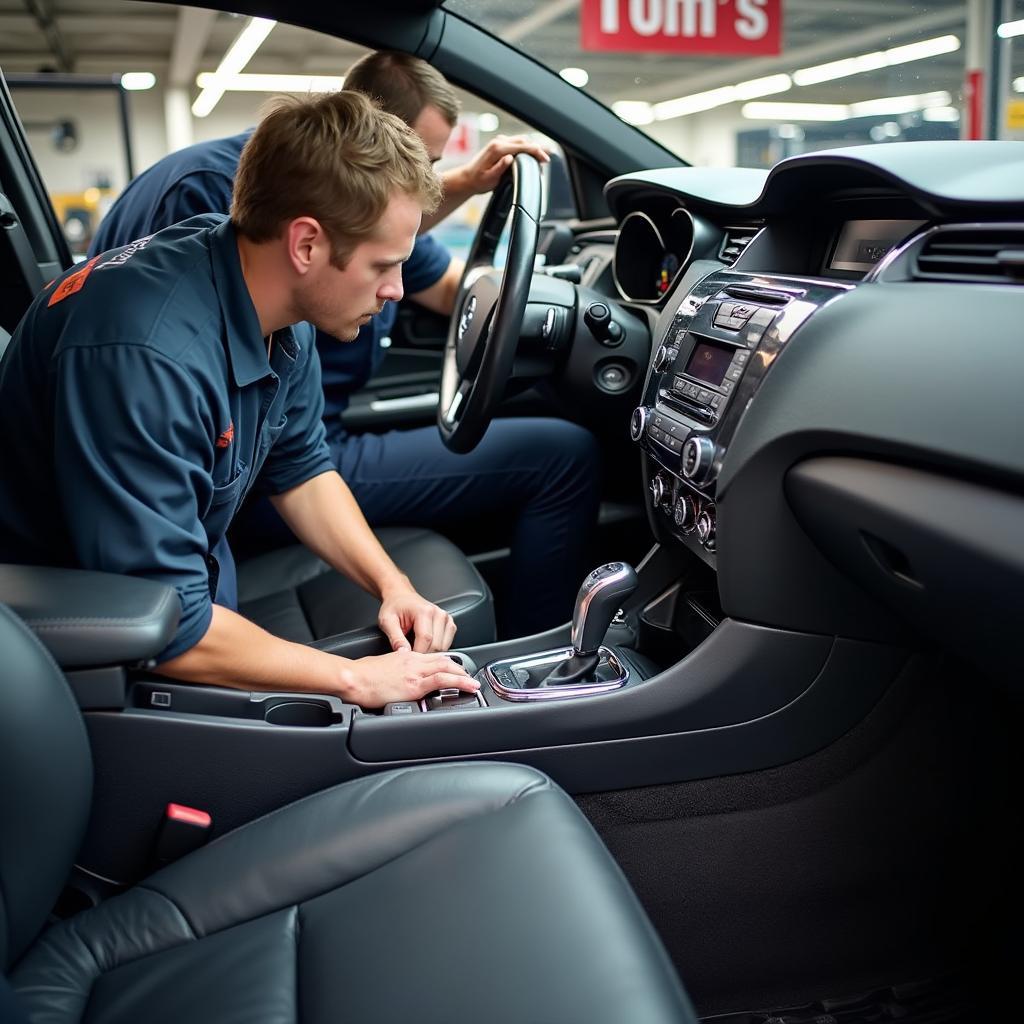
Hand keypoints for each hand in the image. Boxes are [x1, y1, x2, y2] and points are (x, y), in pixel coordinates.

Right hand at [344, 649, 477, 707]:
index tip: (455, 669)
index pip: (432, 656)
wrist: (353, 677)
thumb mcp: (383, 666)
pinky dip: (457, 682)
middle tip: (469, 677)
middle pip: (443, 661)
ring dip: (463, 675)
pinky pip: (441, 681)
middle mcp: (413, 661)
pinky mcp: (413, 685)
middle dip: (459, 668)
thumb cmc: (361, 675)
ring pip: (447, 668)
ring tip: (473, 683)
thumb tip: (399, 675)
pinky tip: (466, 688)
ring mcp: (415, 673)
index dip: (447, 663)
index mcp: (406, 656)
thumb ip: (395, 668)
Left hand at [378, 585, 456, 652]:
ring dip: (431, 652)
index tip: (407, 657)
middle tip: (410, 651)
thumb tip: (404, 653)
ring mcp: (446, 618)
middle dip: (423, 654)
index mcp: (424, 611)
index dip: (416, 652)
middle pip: (437, 645)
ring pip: (444, 646)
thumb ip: (396, 638)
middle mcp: (438, 614)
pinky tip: (426, 645)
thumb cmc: (394, 607)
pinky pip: (448, 643)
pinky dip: (437, 648)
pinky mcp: (449, 623)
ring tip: (417, 646)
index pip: (426, 639)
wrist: (401, 596)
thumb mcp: (387, 621)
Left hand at [450, 135, 549, 196]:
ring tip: (543, 156)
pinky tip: (532, 154)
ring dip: (533, 147)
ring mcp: (499, 141)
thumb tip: (510, 158)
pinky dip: (526, 147)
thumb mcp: (489, 178)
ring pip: (521, 140)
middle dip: (538, 148)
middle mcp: (499, 142)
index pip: (522, 146)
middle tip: (548, 158)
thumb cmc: (478, 181)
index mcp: (497, 148)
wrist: (467, 178)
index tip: (545, 159)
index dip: (536, 152)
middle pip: (524, 141)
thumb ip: (500, 167)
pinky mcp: (500, 144)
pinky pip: (517, 143)